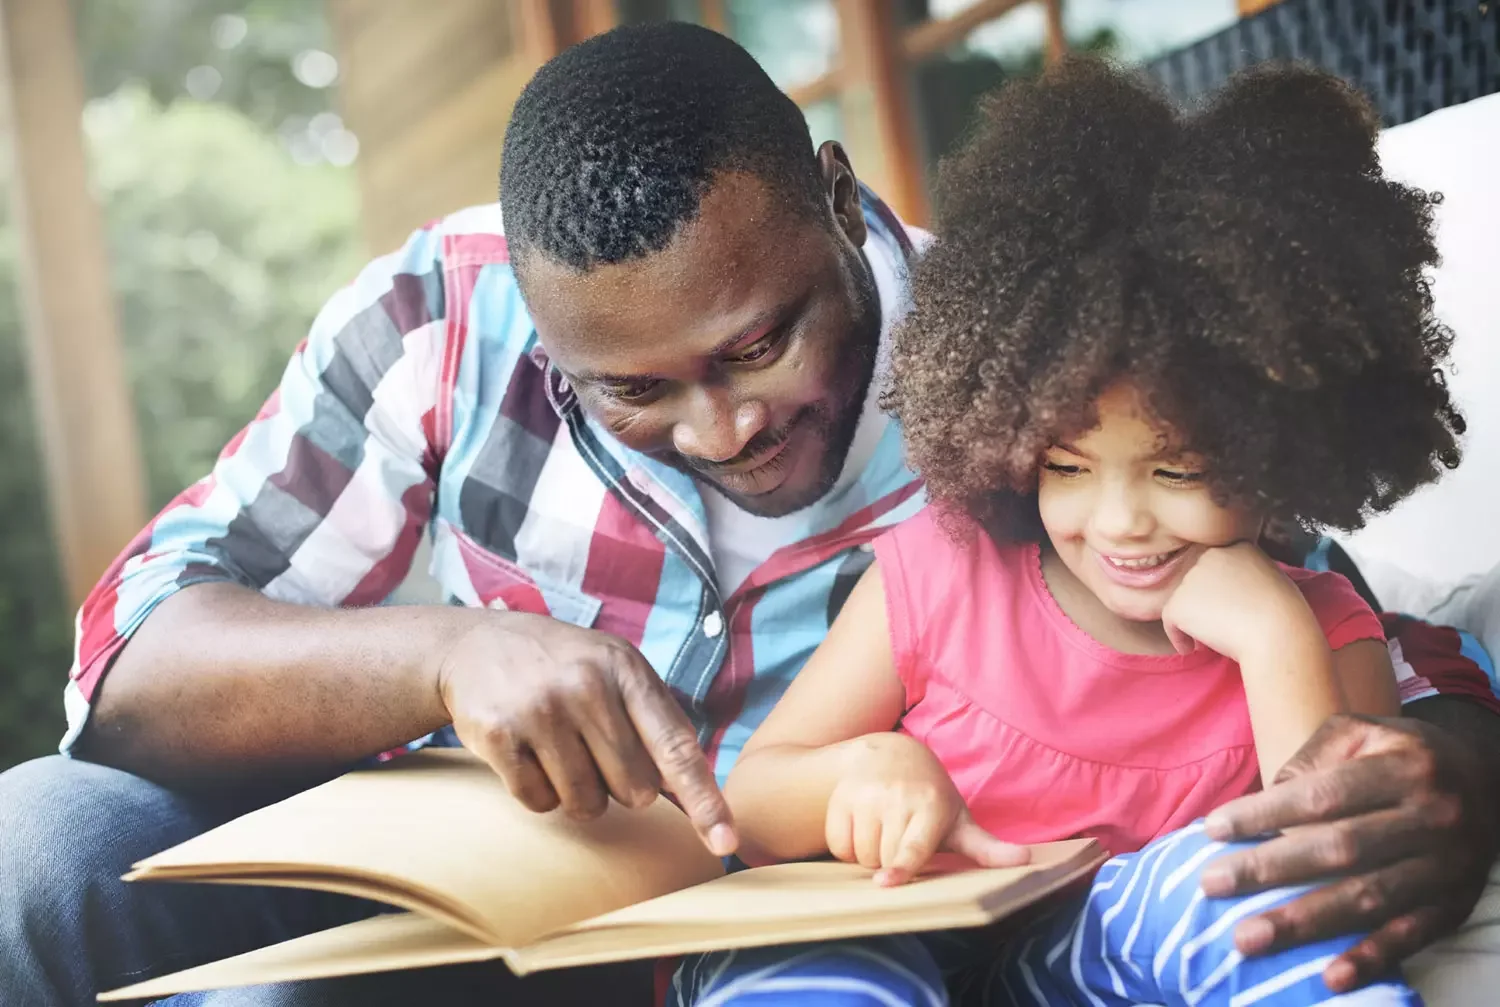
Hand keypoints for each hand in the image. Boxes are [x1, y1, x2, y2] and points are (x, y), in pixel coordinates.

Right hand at [436, 611, 735, 855]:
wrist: (476, 646)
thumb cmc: (564, 667)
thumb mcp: (616, 669)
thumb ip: (657, 724)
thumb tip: (694, 796)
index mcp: (626, 670)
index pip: (676, 748)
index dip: (705, 800)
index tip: (725, 842)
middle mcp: (587, 686)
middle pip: (633, 790)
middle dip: (618, 784)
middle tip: (591, 747)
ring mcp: (541, 710)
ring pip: (586, 804)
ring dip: (578, 793)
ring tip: (559, 749)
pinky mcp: (500, 735)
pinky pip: (539, 802)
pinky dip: (538, 792)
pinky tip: (528, 754)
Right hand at [825, 734, 1028, 885]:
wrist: (891, 755)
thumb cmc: (931, 798)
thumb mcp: (959, 819)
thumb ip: (987, 847)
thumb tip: (1026, 859)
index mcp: (930, 806)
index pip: (913, 846)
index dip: (901, 867)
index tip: (886, 883)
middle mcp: (896, 798)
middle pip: (884, 859)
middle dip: (891, 864)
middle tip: (902, 842)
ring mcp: (865, 795)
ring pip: (860, 854)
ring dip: (870, 856)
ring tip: (884, 834)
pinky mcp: (840, 797)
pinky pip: (838, 843)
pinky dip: (847, 846)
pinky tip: (863, 828)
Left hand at [1161, 542, 1311, 659]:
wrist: (1277, 633)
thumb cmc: (1284, 614)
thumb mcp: (1274, 579)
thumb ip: (1249, 574)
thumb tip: (1232, 588)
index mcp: (1238, 546)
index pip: (1219, 566)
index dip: (1221, 589)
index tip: (1230, 608)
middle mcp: (1211, 555)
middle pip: (1199, 581)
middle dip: (1204, 602)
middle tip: (1220, 623)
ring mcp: (1192, 577)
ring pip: (1184, 600)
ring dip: (1193, 619)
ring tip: (1213, 635)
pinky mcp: (1178, 601)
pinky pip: (1170, 621)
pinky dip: (1178, 636)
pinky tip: (1191, 648)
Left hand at [1200, 713, 1499, 991]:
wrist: (1487, 781)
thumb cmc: (1400, 754)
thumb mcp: (1362, 732)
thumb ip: (1312, 758)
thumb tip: (1265, 804)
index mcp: (1405, 766)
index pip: (1323, 795)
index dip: (1265, 814)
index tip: (1213, 830)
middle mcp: (1431, 816)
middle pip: (1340, 849)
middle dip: (1270, 870)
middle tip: (1211, 885)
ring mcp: (1446, 866)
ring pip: (1368, 899)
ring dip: (1304, 923)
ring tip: (1247, 938)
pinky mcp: (1453, 906)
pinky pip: (1410, 936)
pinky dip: (1371, 958)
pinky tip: (1330, 976)